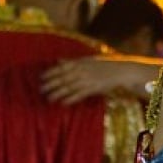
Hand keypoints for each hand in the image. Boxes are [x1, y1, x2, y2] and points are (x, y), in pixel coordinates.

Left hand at [41, 55, 160, 104]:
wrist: (121, 71)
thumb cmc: (104, 65)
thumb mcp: (87, 60)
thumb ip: (72, 61)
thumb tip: (57, 60)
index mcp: (79, 63)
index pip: (60, 68)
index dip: (49, 73)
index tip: (41, 78)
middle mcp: (81, 71)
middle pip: (62, 78)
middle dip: (50, 85)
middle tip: (41, 90)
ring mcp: (87, 80)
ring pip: (68, 88)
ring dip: (57, 93)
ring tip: (49, 98)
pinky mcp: (93, 89)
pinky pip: (78, 95)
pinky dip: (70, 99)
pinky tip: (62, 103)